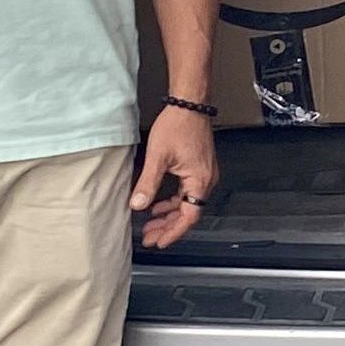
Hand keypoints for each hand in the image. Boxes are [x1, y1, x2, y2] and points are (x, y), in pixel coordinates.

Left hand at [131, 105, 217, 247]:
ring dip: (169, 215)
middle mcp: (206, 179)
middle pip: (188, 213)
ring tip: (151, 224)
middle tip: (150, 237)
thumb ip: (147, 184)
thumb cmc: (179, 124)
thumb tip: (138, 204)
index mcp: (200, 180)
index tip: (158, 241)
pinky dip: (173, 201)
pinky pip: (188, 193)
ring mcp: (205, 174)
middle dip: (168, 227)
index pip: (188, 217)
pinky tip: (158, 204)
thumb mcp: (158, 157)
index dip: (172, 232)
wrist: (189, 104)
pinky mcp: (200, 167)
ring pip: (187, 204)